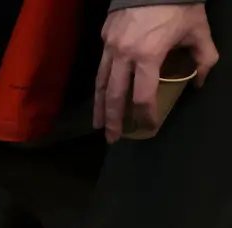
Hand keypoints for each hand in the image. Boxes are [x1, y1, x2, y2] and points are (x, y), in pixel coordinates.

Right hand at [95, 4, 217, 141]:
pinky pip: (101, 66)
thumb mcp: (199, 30)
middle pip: (114, 95)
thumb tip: (198, 81)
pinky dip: (100, 84)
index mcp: (148, 56)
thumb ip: (205, 58)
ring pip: (101, 83)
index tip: (148, 127)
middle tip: (112, 139)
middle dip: (113, 120)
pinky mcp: (104, 38)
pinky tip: (100, 94)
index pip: (143, 96)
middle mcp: (124, 55)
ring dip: (99, 106)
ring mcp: (111, 47)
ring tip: (98, 124)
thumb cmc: (179, 5)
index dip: (146, 115)